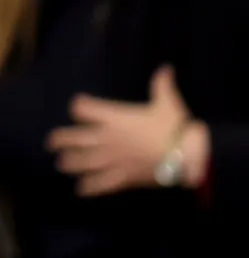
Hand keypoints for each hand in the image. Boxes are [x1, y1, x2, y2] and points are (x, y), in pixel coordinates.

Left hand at [46, 66, 207, 196]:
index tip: (80, 109)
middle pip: (71, 138)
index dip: (79, 107)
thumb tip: (166, 68)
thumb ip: (162, 85)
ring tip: (63, 165)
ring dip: (68, 163)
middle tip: (52, 144)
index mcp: (114, 118)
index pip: (81, 108)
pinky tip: (82, 189)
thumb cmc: (176, 128)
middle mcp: (106, 138)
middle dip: (59, 140)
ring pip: (78, 162)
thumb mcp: (168, 103)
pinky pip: (98, 184)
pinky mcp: (121, 178)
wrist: (187, 156)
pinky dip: (88, 188)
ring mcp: (112, 160)